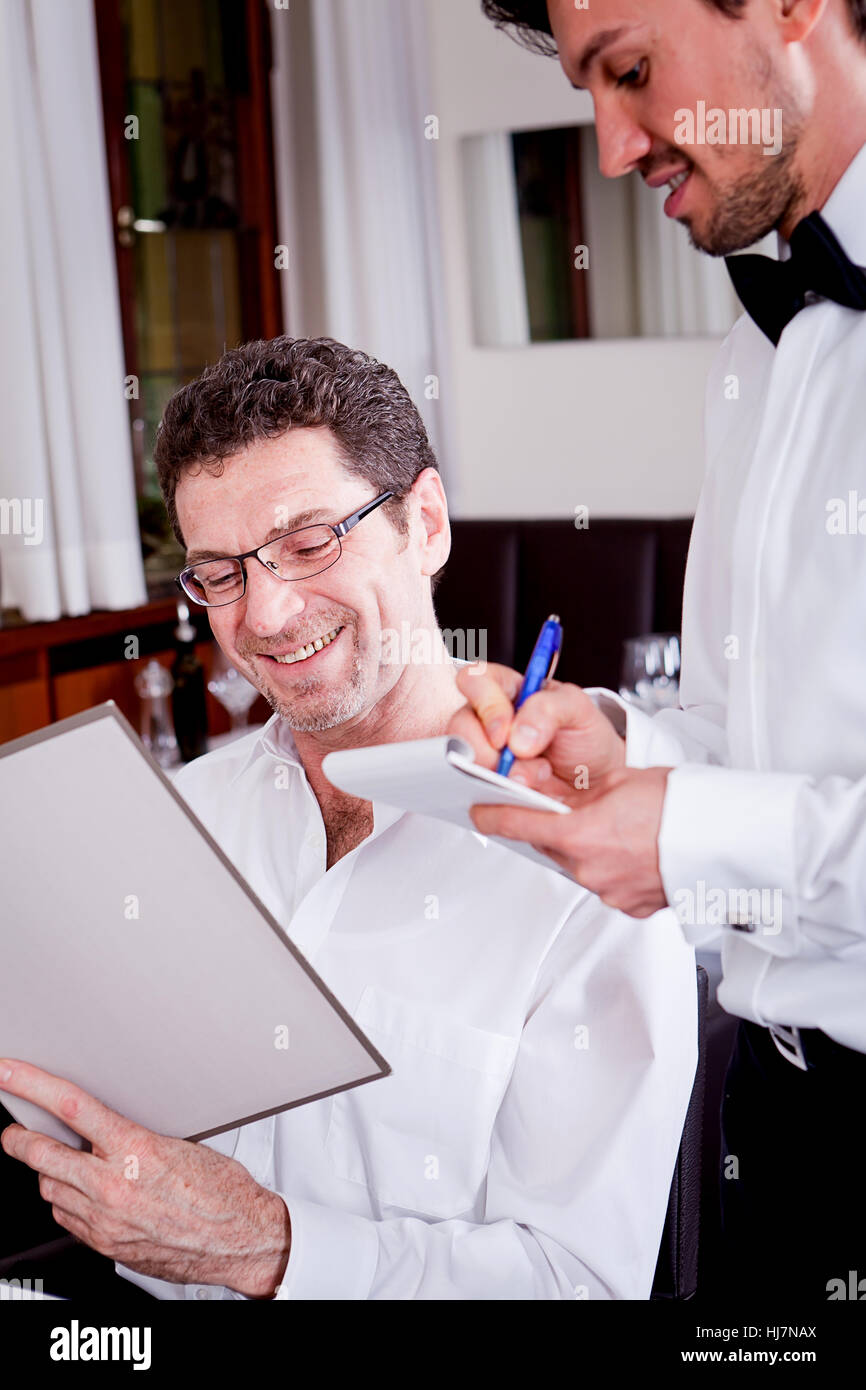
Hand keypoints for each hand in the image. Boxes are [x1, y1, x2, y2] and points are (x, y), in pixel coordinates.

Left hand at [0, 1060, 290, 1298]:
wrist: (240, 1240)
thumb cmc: (222, 1191)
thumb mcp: (179, 1145)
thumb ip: (131, 1137)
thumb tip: (102, 1126)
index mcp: (135, 1151)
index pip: (70, 1107)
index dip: (31, 1086)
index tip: (9, 1074)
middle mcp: (114, 1187)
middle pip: (41, 1156)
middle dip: (19, 1139)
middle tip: (13, 1130)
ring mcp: (105, 1221)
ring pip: (49, 1190)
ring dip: (49, 1173)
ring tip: (62, 1163)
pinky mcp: (104, 1246)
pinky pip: (66, 1219)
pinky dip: (67, 1203)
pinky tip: (82, 1194)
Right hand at [450, 662, 626, 788]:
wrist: (598, 783)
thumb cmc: (586, 738)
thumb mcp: (578, 709)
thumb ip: (549, 709)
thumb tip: (516, 738)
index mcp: (508, 691)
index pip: (475, 681)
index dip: (485, 706)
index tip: (505, 735)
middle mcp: (489, 721)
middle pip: (460, 727)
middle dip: (487, 751)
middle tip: (515, 764)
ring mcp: (486, 755)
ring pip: (464, 763)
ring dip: (499, 777)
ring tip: (535, 780)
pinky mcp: (486, 787)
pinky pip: (473, 793)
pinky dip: (497, 798)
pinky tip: (522, 796)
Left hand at [469, 762, 672, 918]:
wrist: (726, 838)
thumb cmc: (681, 804)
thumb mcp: (619, 783)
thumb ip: (576, 795)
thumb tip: (548, 794)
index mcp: (580, 835)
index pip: (519, 825)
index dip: (494, 817)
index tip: (479, 812)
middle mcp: (589, 870)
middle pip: (553, 847)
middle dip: (558, 828)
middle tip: (583, 810)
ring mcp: (610, 893)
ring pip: (581, 866)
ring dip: (590, 848)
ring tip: (624, 829)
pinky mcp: (631, 907)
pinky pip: (608, 884)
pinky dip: (614, 867)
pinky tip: (637, 851)